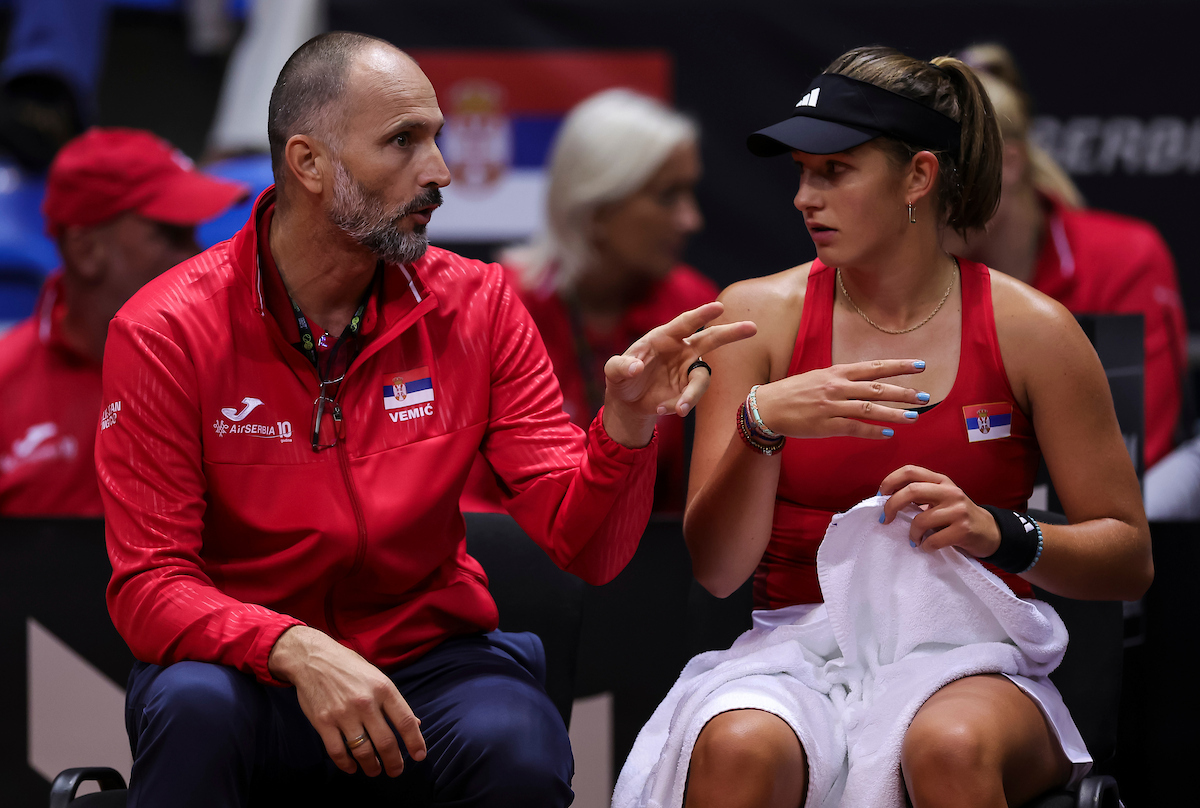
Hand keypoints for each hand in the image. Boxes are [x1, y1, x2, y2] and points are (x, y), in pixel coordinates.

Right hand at [268, 626, 426, 776]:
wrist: (312, 658)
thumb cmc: (349, 666)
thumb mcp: (377, 676)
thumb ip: (394, 701)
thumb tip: (415, 723)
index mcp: (383, 688)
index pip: (405, 720)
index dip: (415, 742)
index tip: (419, 756)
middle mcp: (366, 702)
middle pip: (385, 742)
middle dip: (394, 762)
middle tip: (396, 771)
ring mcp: (343, 713)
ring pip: (362, 751)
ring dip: (371, 766)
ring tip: (375, 771)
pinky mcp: (323, 722)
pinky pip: (337, 752)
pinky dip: (346, 764)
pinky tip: (352, 767)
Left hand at [602, 301, 756, 446]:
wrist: (627, 402)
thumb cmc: (621, 377)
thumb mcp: (613, 371)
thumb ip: (620, 366)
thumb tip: (636, 367)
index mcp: (664, 337)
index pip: (685, 323)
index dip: (702, 314)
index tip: (719, 307)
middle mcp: (681, 351)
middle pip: (711, 339)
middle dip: (731, 333)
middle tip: (752, 328)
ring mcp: (687, 371)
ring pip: (702, 378)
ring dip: (693, 394)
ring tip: (678, 408)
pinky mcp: (687, 391)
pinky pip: (689, 398)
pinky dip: (678, 405)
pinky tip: (662, 410)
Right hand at [753, 359, 927, 439]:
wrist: (767, 406)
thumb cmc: (794, 392)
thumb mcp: (820, 377)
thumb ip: (843, 379)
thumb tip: (867, 381)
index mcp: (838, 373)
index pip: (875, 368)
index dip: (899, 367)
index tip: (920, 365)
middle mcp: (837, 387)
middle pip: (877, 388)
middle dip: (904, 392)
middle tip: (925, 396)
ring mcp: (831, 406)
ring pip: (869, 409)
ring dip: (894, 413)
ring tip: (914, 417)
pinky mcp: (825, 425)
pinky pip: (854, 428)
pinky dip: (872, 431)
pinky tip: (888, 434)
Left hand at [879, 465, 1001, 557]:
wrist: (988, 531)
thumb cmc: (956, 515)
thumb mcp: (940, 498)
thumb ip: (920, 495)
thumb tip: (886, 500)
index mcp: (941, 480)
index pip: (910, 470)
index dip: (890, 481)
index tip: (881, 495)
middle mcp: (950, 491)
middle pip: (912, 491)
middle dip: (891, 506)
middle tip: (885, 520)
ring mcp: (958, 509)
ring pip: (920, 520)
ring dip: (911, 534)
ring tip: (914, 540)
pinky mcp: (963, 529)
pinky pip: (933, 540)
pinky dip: (925, 546)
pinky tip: (927, 546)